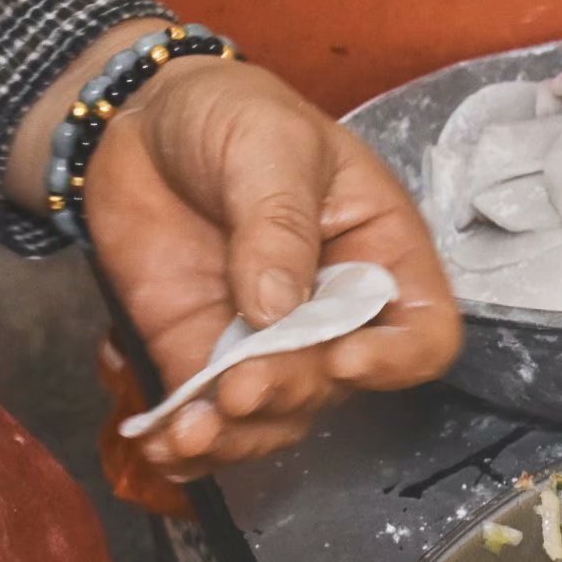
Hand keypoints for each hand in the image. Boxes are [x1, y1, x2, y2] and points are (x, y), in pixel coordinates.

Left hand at [28, 34, 461, 479]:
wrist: (137, 119)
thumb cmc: (230, 114)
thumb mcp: (269, 145)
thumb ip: (277, 221)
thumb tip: (276, 308)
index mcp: (379, 255)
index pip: (424, 333)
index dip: (397, 360)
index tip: (344, 359)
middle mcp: (334, 313)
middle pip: (340, 385)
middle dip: (290, 392)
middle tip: (237, 386)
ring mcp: (268, 342)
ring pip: (278, 416)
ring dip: (238, 437)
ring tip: (187, 434)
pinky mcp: (201, 356)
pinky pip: (209, 418)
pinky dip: (187, 443)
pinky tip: (161, 446)